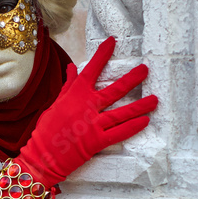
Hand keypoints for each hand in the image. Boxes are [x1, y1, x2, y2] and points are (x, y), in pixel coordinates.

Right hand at [19, 37, 156, 185]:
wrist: (42, 156)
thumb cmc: (47, 130)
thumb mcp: (56, 104)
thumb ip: (68, 86)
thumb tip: (72, 68)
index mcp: (75, 95)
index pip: (91, 70)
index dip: (102, 55)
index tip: (112, 42)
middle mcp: (86, 107)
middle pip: (114, 90)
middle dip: (132, 79)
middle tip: (146, 70)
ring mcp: (92, 125)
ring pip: (121, 113)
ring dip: (140, 106)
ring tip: (155, 99)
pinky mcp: (97, 142)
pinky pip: (118, 133)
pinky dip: (132, 127)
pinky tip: (145, 121)